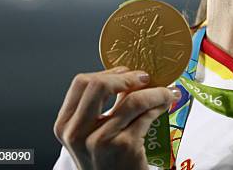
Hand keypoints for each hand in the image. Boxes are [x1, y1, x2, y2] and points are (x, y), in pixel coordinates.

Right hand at [53, 66, 180, 169]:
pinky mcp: (125, 146)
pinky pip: (147, 114)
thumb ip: (102, 107)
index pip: (81, 83)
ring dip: (155, 92)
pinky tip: (166, 103)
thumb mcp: (91, 134)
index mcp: (66, 125)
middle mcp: (78, 133)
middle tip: (145, 77)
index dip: (108, 73)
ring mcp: (101, 140)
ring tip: (165, 92)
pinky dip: (161, 104)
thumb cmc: (106, 161)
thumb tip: (130, 76)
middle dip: (128, 77)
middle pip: (99, 85)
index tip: (126, 72)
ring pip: (132, 100)